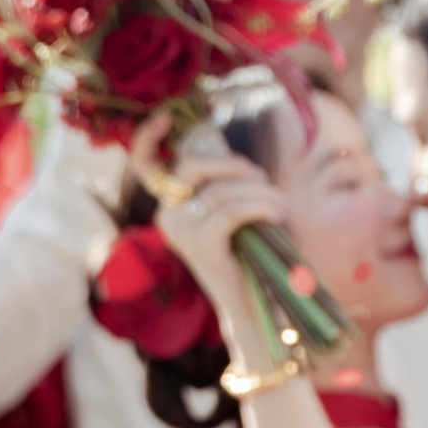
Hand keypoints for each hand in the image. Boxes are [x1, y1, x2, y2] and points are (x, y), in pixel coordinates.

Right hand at [130, 123, 281, 347]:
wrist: (256, 310)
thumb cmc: (252, 257)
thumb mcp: (236, 214)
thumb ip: (226, 186)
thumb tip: (237, 158)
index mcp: (171, 206)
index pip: (146, 165)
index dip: (147, 138)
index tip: (164, 117)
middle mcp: (167, 217)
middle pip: (194, 165)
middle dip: (235, 164)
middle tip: (264, 180)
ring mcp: (180, 231)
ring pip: (222, 190)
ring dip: (260, 192)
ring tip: (281, 207)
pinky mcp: (200, 245)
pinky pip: (232, 210)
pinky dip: (261, 206)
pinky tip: (278, 213)